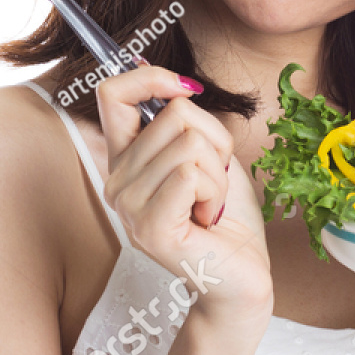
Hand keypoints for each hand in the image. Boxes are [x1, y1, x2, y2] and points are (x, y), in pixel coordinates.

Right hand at [95, 65, 272, 341]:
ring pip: (188, 144)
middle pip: (173, 115)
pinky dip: (216, 192)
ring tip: (210, 205)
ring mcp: (128, 208)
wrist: (242, 276)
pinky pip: (190, 175)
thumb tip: (176, 84)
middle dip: (214, 144)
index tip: (186, 90)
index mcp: (126, 161)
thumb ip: (188, 124)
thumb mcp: (211, 156)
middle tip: (212, 185)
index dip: (150, 78)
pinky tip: (209, 219)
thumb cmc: (228, 218)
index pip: (113, 94)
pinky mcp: (150, 228)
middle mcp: (117, 182)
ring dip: (218, 174)